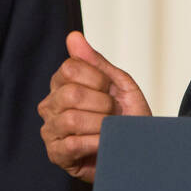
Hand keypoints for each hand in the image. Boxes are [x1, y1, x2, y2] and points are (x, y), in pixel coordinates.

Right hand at [38, 31, 150, 182]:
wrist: (138, 149)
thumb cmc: (127, 117)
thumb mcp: (118, 84)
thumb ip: (95, 61)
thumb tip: (73, 36)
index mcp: (63, 83)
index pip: (70, 67)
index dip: (98, 79)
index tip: (110, 89)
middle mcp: (51, 105)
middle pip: (71, 93)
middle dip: (102, 104)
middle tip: (112, 112)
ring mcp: (51, 130)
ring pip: (71, 119)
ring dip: (100, 125)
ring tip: (108, 128)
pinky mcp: (56, 154)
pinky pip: (73, 144)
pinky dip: (96, 143)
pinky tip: (103, 143)